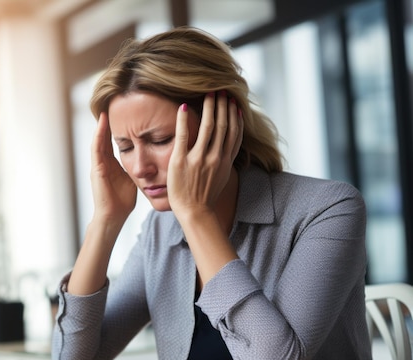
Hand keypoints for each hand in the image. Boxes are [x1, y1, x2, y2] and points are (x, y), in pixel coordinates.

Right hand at [90, 112, 137, 225]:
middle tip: (112, 106)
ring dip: (102, 125)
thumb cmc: (123, 202)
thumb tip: (153, 161)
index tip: (124, 115)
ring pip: (99, 140)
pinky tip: (102, 124)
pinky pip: (96, 148)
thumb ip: (138, 169)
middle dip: (108, 123)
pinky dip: (98, 135)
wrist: (113, 216)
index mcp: (113, 164)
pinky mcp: (96, 169)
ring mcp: (98, 165)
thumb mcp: (134, 180)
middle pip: (105, 137)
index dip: (119, 128)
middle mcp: (104, 162)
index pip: (115, 142)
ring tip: (105, 110)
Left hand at [167, 91, 242, 218]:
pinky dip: (183, 120)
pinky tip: (182, 106)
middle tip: (222, 90)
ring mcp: (199, 158)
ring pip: (208, 126)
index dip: (235, 116)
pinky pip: (183, 135)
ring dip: (210, 107)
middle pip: (223, 125)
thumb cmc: (205, 197)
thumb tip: (226, 148)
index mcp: (225, 160)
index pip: (234, 133)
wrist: (195, 213)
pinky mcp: (181, 161)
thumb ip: (224, 160)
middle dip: (223, 106)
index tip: (234, 104)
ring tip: (209, 93)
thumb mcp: (221, 177)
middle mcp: (215, 157)